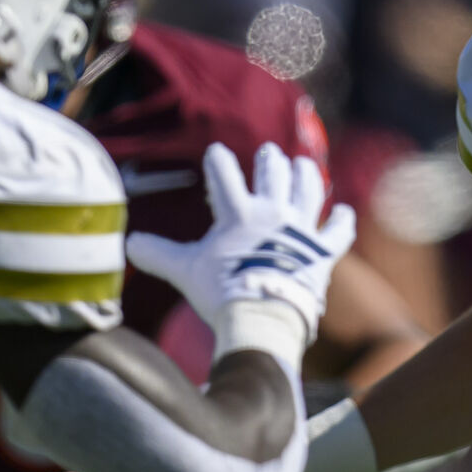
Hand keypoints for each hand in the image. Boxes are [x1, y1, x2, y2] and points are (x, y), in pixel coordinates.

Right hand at [127, 143, 355, 345]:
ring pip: (308, 191)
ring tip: (304, 165)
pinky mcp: (323, 253)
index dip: (218, 162)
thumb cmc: (222, 293)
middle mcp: (273, 213)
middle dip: (269, 161)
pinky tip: (343, 213)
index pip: (223, 175)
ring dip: (305, 175)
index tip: (217, 155)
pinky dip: (341, 222)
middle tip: (269, 153)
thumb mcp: (186, 272)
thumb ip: (159, 255)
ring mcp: (301, 230)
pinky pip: (337, 232)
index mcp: (238, 213)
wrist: (263, 318)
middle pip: (273, 174)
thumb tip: (128, 245)